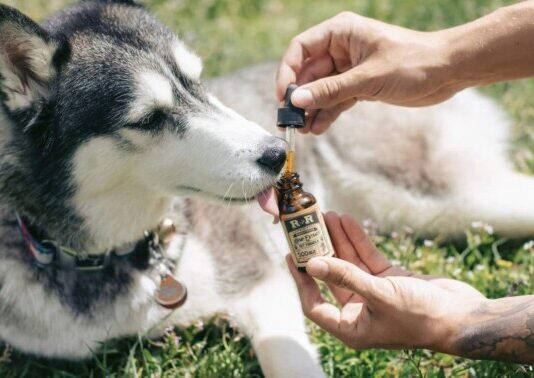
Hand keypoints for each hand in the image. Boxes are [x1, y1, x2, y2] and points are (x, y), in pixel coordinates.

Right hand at [276, 12, 459, 133]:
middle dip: (300, 97)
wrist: (447, 72)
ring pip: (321, 89)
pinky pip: (336, 99)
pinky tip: (319, 128)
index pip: (301, 49)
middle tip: (290, 121)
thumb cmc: (413, 62)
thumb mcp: (368, 78)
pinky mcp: (360, 85)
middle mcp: (341, 48)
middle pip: (308, 72)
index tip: (284, 97)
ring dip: (312, 109)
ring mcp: (349, 68)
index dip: (288, 72)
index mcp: (341, 32)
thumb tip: (297, 101)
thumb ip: (331, 90)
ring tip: (303, 130)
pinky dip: (327, 113)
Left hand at [287, 213, 485, 352]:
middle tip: (308, 228)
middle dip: (321, 251)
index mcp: (352, 327)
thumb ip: (345, 277)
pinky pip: (367, 258)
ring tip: (327, 215)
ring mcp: (374, 294)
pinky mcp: (389, 280)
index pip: (314, 305)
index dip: (301, 281)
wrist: (463, 316)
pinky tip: (347, 221)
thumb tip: (313, 264)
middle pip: (331, 278)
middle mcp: (359, 312)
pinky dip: (358, 240)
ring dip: (338, 240)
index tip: (293, 256)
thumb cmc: (422, 316)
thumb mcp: (380, 295)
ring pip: (348, 264)